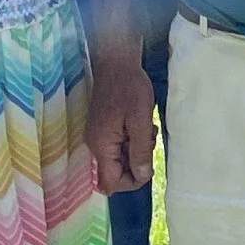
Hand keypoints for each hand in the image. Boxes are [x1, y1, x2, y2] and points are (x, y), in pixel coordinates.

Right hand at [87, 47, 156, 192]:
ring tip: (147, 130)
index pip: (111, 182)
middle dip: (136, 163)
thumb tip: (142, 175)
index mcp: (101, 145)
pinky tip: (141, 125)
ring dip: (136, 151)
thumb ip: (140, 150)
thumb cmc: (130, 88)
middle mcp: (95, 144)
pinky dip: (132, 141)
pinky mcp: (103, 129)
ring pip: (118, 159)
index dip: (132, 181)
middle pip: (115, 172)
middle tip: (149, 141)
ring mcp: (98, 136)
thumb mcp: (140, 120)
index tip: (148, 165)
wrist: (117, 62)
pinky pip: (117, 146)